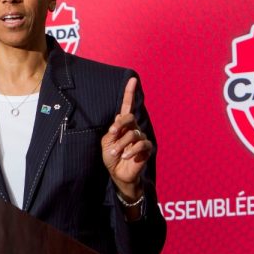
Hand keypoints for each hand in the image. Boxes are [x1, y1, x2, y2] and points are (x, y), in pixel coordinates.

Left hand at [102, 77, 152, 201]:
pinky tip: (126, 157)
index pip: (127, 106)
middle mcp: (133, 128)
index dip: (129, 93)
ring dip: (122, 144)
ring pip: (133, 134)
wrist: (118, 173)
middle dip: (120, 125)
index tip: (132, 80)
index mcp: (123, 124)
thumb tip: (118, 120)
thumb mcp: (107, 143)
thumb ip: (113, 132)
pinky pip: (141, 145)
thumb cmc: (111, 156)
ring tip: (116, 153)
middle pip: (130, 117)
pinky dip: (131, 151)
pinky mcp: (147, 149)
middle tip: (112, 134)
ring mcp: (141, 138)